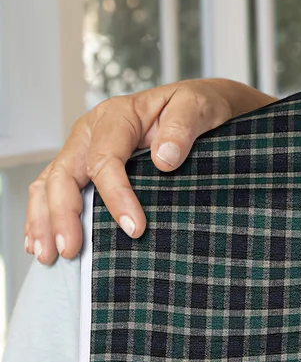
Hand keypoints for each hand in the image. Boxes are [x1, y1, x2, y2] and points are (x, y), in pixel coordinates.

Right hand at [25, 80, 270, 263]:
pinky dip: (44, 215)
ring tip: (47, 256)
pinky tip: (42, 242)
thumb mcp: (198, 107)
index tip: (134, 228)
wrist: (196, 105)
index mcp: (116, 116)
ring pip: (49, 184)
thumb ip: (182, 128)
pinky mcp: (82, 164)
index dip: (116, 196)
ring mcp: (82, 148)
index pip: (105, 160)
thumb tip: (164, 159)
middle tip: (70, 251)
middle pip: (64, 174)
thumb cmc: (196, 107)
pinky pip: (52, 189)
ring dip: (44, 221)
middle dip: (63, 215)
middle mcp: (90, 131)